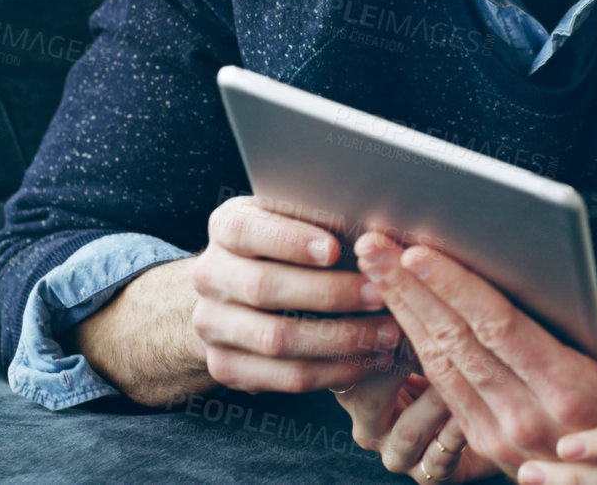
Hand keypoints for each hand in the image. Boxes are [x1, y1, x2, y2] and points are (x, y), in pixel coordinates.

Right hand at [188, 195, 402, 392]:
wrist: (235, 295)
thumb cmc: (287, 248)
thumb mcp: (293, 220)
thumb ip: (321, 219)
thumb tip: (374, 229)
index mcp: (225, 227)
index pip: (246, 229)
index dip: (289, 240)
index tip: (334, 249)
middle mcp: (210, 275)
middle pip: (263, 287)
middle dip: (329, 293)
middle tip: (380, 294)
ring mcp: (212, 325)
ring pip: (276, 339)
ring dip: (340, 339)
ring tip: (386, 333)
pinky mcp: (226, 366)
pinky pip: (285, 377)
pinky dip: (334, 372)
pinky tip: (367, 361)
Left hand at [354, 232, 596, 472]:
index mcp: (572, 394)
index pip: (499, 327)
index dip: (454, 287)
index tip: (418, 251)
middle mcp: (529, 419)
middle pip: (455, 341)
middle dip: (409, 288)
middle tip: (372, 243)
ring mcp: (503, 439)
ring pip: (440, 365)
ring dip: (403, 312)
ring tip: (375, 266)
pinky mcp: (489, 447)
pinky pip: (443, 389)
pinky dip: (416, 346)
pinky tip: (399, 312)